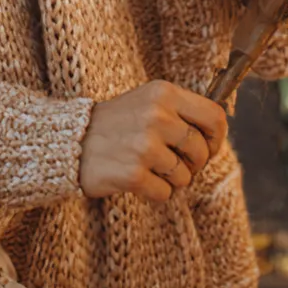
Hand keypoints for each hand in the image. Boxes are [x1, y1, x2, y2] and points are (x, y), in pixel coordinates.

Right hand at [79, 79, 227, 203]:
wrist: (70, 141)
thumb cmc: (116, 123)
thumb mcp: (148, 101)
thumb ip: (181, 111)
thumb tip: (217, 133)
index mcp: (163, 93)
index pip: (215, 116)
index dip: (216, 138)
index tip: (206, 147)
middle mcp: (157, 116)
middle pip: (201, 150)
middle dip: (193, 164)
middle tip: (174, 163)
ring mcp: (145, 145)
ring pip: (185, 176)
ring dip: (172, 180)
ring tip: (150, 168)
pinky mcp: (133, 174)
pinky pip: (165, 193)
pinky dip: (155, 193)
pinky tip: (138, 180)